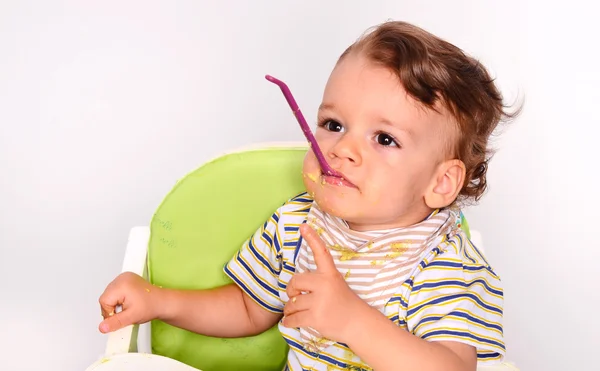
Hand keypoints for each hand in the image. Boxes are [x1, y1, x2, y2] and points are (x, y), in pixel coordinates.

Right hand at [98, 272, 162, 332]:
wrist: (162, 302)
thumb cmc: (151, 306)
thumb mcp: (131, 317)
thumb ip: (115, 322)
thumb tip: (102, 327)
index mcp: (122, 284)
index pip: (103, 301)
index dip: (110, 313)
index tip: (120, 316)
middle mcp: (122, 278)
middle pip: (105, 297)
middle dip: (112, 308)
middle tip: (125, 312)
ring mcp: (124, 277)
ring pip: (109, 295)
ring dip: (115, 304)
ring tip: (128, 307)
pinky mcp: (126, 279)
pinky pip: (115, 291)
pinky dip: (119, 299)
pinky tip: (128, 302)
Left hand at [283, 224, 369, 343]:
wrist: (357, 323)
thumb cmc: (343, 303)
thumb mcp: (335, 285)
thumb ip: (317, 281)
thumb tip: (293, 286)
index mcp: (330, 274)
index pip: (321, 253)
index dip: (312, 238)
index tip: (303, 226)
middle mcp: (325, 285)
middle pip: (294, 282)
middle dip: (291, 291)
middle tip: (295, 297)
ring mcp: (320, 301)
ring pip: (291, 303)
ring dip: (289, 310)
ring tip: (296, 312)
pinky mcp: (315, 317)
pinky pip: (292, 318)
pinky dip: (289, 321)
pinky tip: (290, 321)